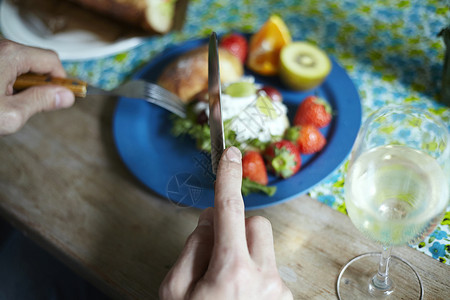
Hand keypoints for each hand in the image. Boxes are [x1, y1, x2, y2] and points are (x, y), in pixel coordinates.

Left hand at [0, 39, 74, 134]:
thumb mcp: (10, 114)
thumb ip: (41, 102)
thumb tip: (66, 96)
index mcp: (10, 55)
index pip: (52, 60)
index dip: (61, 80)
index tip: (63, 96)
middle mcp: (1, 47)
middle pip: (37, 61)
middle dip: (40, 83)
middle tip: (31, 104)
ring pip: (21, 64)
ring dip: (22, 83)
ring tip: (8, 102)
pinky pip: (7, 65)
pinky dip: (8, 80)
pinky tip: (0, 96)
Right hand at [159, 147, 292, 299]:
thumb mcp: (175, 290)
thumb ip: (192, 248)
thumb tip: (211, 219)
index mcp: (231, 271)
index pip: (229, 210)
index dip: (228, 178)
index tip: (230, 155)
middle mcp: (262, 278)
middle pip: (255, 223)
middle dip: (236, 228)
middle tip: (215, 252)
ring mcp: (278, 290)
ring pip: (265, 245)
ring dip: (246, 251)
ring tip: (227, 280)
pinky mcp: (285, 298)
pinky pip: (269, 268)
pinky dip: (254, 273)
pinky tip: (239, 294)